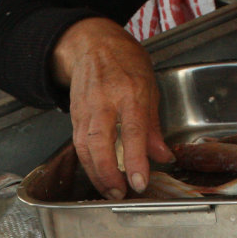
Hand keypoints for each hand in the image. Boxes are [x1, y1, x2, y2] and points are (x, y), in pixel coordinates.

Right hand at [52, 17, 172, 199]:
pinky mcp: (74, 115)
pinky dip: (88, 163)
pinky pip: (79, 143)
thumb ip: (154, 126)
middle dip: (108, 173)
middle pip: (100, 142)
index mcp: (130, 92)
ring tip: (109, 191)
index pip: (133, 131)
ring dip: (96, 173)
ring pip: (85, 147)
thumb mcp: (150, 87)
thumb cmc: (125, 62)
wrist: (92, 43)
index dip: (136, 160)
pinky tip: (98, 175)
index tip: (140, 182)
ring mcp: (86, 108)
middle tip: (119, 194)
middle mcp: (105, 101)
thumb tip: (162, 155)